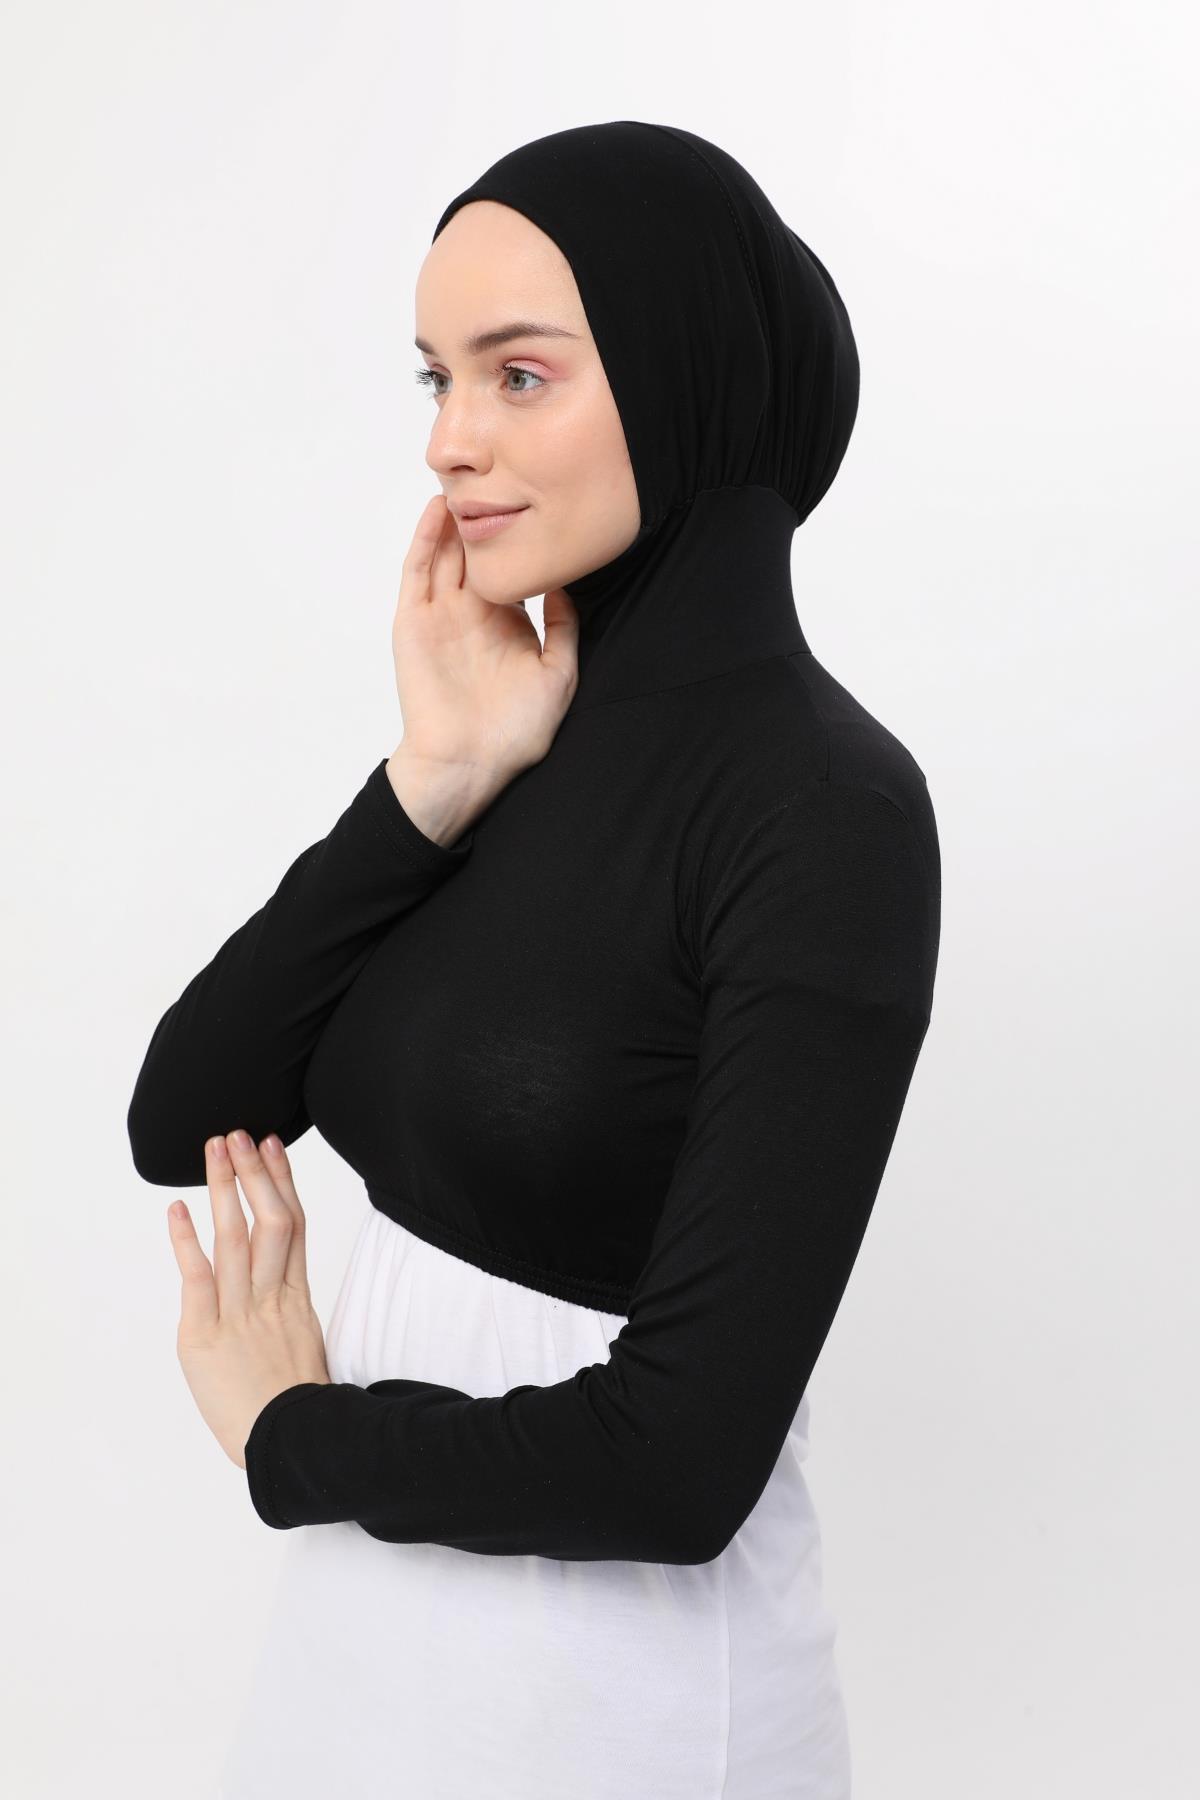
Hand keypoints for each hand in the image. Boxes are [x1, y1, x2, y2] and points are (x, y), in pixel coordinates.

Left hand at [166, 1132, 330, 1470]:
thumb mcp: (304, 1349)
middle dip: (253, 1173)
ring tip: (216, 1149)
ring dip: (226, 1189)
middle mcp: (272, 1297)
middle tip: (240, 1134)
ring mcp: (240, 1313)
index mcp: (298, 1299)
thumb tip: (279, 1289)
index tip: (273, 1148)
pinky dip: (186, 1241)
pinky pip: (200, 1277)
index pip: (294, 1225)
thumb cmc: (298, 1408)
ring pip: (237, 1237)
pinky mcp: (206, 1334)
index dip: (282, 1182)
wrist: (292, 1443)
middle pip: (269, 1219)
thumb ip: (288, 1313)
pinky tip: (178, 1209)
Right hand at [390, 494, 579, 810]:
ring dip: (453, 518)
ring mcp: (441, 615)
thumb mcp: (558, 675)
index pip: (511, 566)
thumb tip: (570, 585)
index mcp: (506, 623)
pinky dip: (425, 539)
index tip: (540, 497)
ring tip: (466, 478)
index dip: (520, 535)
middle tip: (500, 471)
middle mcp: (472, 613)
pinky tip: (437, 511)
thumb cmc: (514, 732)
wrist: (468, 764)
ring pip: (446, 553)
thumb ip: (564, 629)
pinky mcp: (413, 622)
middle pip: (475, 551)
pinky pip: (418, 572)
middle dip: (483, 514)